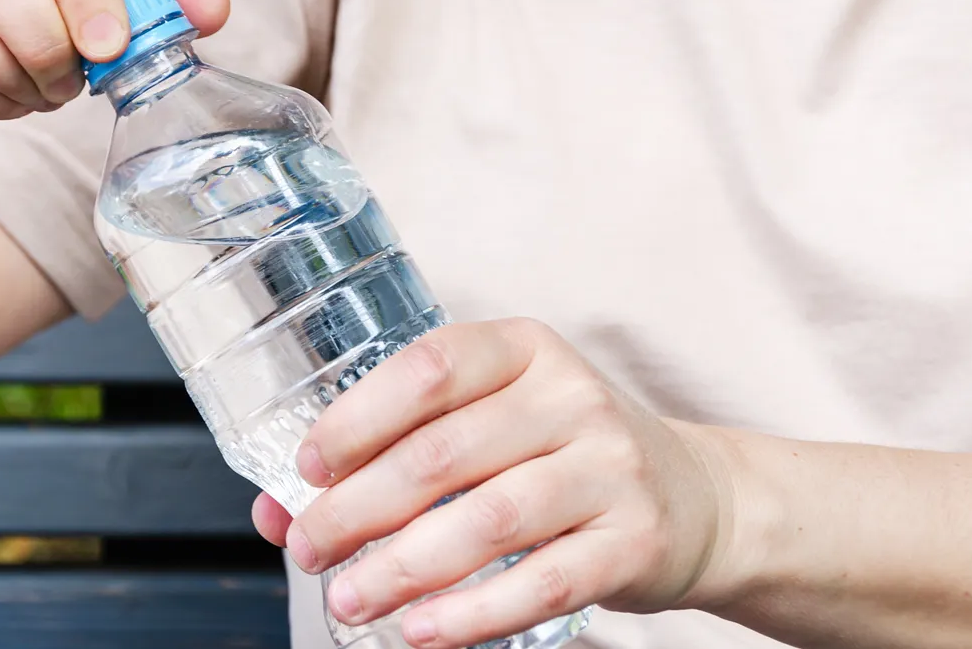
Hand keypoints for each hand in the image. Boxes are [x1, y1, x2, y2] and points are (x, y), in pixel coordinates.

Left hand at [251, 318, 740, 648]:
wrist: (695, 497)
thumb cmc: (557, 453)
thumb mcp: (488, 425)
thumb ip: (390, 455)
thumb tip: (276, 512)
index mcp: (521, 349)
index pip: (430, 368)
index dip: (358, 418)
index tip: (308, 469)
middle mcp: (570, 397)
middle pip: (445, 453)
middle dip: (359, 508)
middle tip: (308, 548)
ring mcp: (610, 467)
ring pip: (490, 520)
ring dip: (405, 568)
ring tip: (349, 599)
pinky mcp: (634, 540)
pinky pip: (544, 580)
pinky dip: (474, 612)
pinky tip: (421, 630)